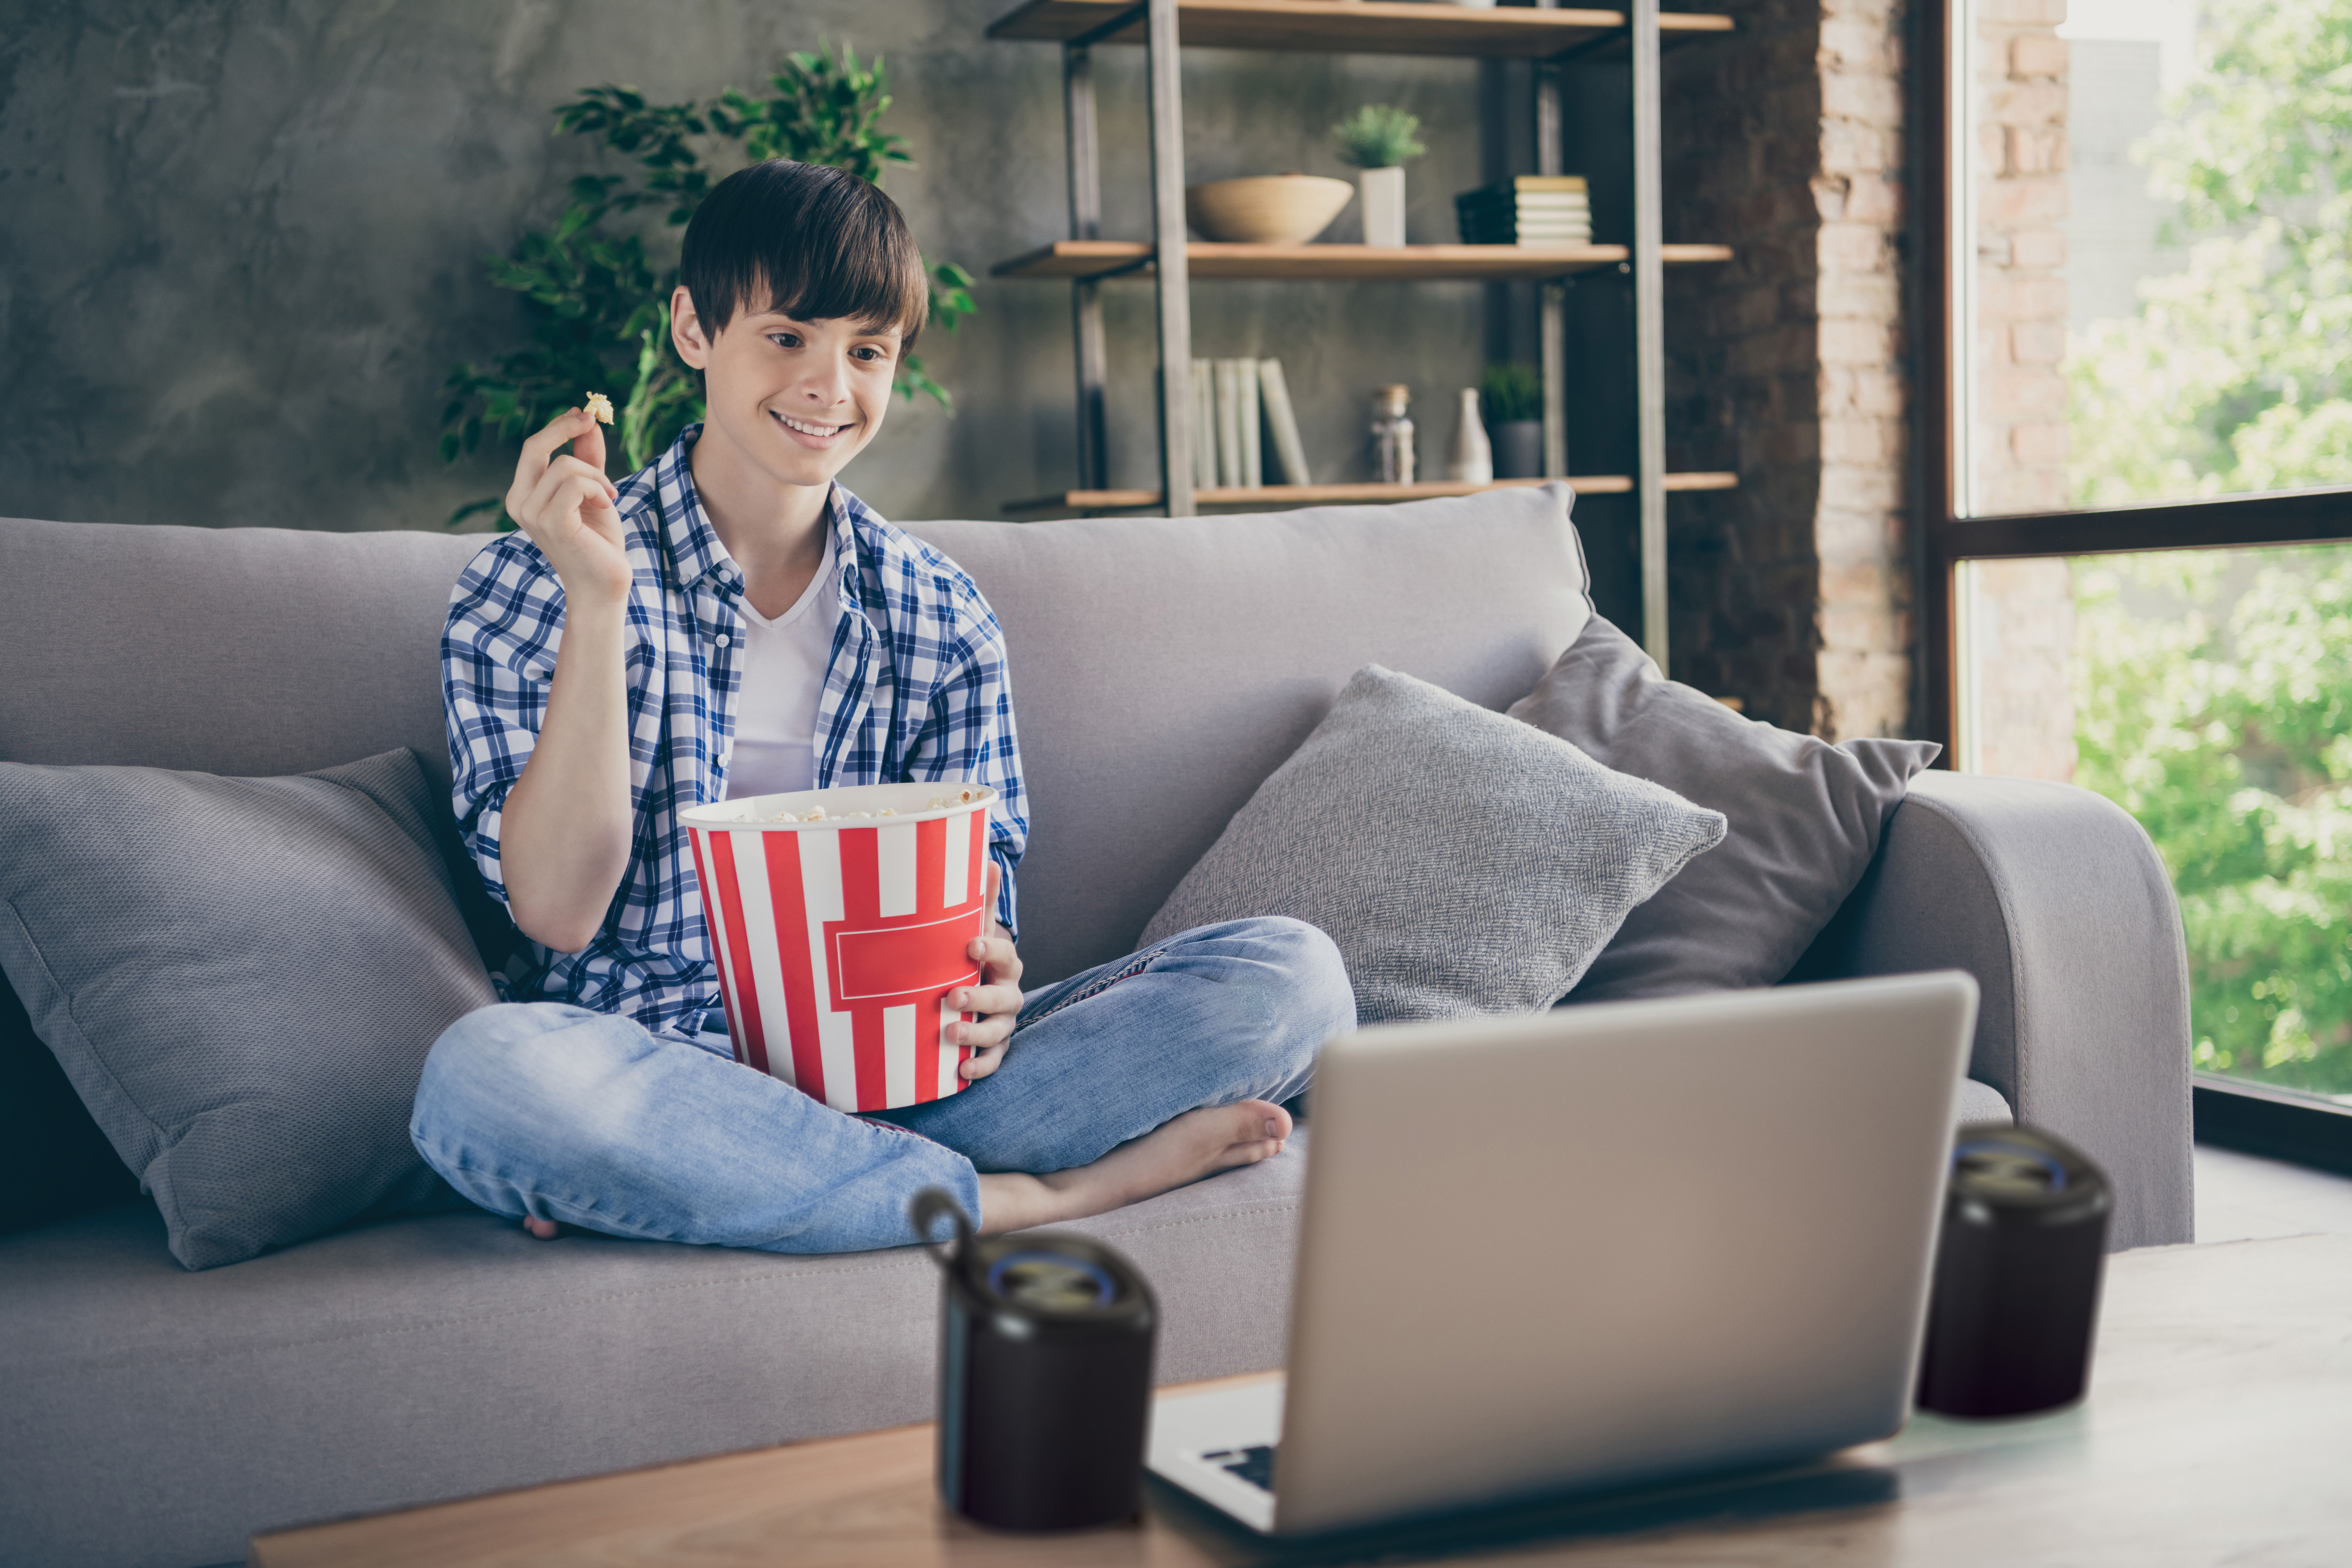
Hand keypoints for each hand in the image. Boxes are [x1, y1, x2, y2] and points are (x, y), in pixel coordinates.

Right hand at [507, 408, 627, 604]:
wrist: (603, 585)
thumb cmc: (597, 542)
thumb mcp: (593, 492)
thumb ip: (587, 459)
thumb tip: (588, 422)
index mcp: (523, 495)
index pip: (533, 447)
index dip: (558, 426)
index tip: (585, 415)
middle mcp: (519, 502)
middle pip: (535, 445)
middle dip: (566, 428)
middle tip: (593, 421)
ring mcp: (532, 514)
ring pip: (565, 465)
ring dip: (597, 476)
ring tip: (608, 498)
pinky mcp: (551, 522)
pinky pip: (576, 483)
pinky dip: (598, 488)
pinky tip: (607, 506)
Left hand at [951, 861, 1023, 1080]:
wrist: (979, 992)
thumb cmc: (972, 959)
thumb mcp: (976, 931)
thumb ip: (983, 902)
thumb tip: (989, 859)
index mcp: (1006, 963)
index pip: (1005, 954)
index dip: (991, 949)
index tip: (969, 945)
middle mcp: (1010, 994)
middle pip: (1004, 997)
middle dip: (980, 997)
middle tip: (952, 996)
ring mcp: (1004, 1023)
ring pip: (998, 1031)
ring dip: (976, 1034)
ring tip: (950, 1033)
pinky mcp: (994, 1048)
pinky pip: (994, 1061)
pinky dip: (979, 1067)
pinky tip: (959, 1070)